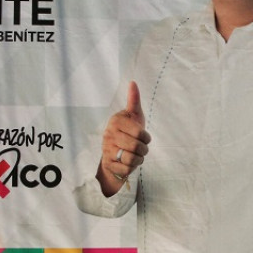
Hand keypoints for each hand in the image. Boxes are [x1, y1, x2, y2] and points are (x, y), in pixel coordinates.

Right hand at [96, 81, 150, 196]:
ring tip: (136, 155)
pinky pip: (126, 170)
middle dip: (143, 150)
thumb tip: (133, 82)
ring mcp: (106, 150)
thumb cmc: (128, 131)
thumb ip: (134, 100)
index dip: (146, 138)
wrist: (115, 151)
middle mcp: (108, 135)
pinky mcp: (108, 164)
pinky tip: (128, 162)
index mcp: (115, 121)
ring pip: (132, 160)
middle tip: (141, 148)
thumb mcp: (133, 115)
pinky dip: (132, 168)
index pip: (140, 133)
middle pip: (136, 147)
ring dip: (139, 159)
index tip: (143, 137)